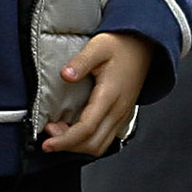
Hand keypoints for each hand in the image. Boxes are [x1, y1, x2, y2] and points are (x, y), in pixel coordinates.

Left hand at [42, 31, 153, 156]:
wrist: (143, 46)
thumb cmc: (120, 46)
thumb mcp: (98, 46)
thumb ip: (81, 61)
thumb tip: (65, 75)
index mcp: (110, 95)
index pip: (87, 128)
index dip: (65, 140)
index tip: (47, 143)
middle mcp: (118, 110)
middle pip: (93, 143)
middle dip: (68, 145)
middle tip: (49, 132)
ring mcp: (121, 115)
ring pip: (100, 145)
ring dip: (78, 145)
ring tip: (60, 132)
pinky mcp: (121, 116)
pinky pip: (105, 138)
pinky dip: (87, 141)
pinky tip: (74, 130)